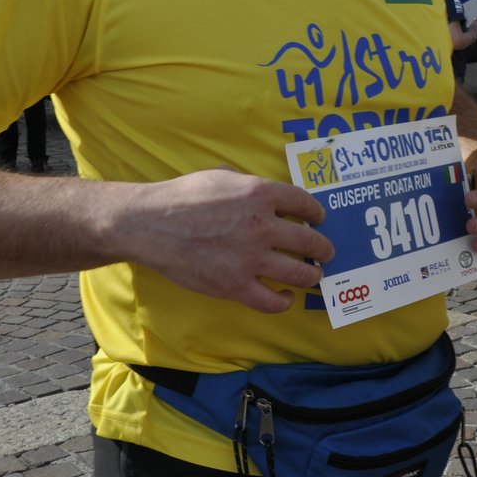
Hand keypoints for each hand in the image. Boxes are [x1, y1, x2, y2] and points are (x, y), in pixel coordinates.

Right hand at [121, 169, 333, 313]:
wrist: (149, 225)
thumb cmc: (182, 197)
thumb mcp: (222, 176)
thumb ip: (249, 184)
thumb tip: (266, 194)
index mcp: (259, 194)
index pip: (304, 202)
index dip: (316, 212)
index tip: (319, 218)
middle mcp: (262, 226)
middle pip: (309, 240)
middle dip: (323, 247)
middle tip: (326, 251)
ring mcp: (250, 258)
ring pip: (299, 272)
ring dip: (312, 275)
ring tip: (314, 275)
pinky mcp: (235, 285)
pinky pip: (271, 301)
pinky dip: (283, 301)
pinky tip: (286, 297)